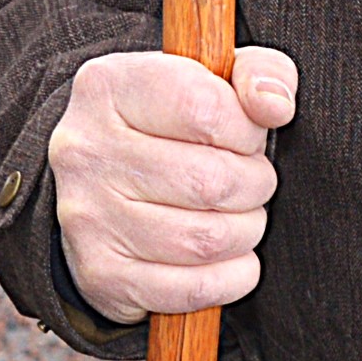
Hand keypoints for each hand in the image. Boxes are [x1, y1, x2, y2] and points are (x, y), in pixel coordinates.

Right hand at [49, 45, 298, 325]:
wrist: (102, 186)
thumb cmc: (170, 126)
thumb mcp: (210, 77)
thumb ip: (257, 72)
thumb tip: (274, 105)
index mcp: (109, 87)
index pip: (205, 109)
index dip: (247, 129)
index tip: (245, 135)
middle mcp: (86, 151)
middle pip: (212, 182)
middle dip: (254, 185)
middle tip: (249, 180)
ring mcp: (88, 217)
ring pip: (208, 240)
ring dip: (246, 231)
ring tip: (237, 214)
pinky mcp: (102, 274)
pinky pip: (195, 288)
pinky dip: (232, 276)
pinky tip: (227, 255)